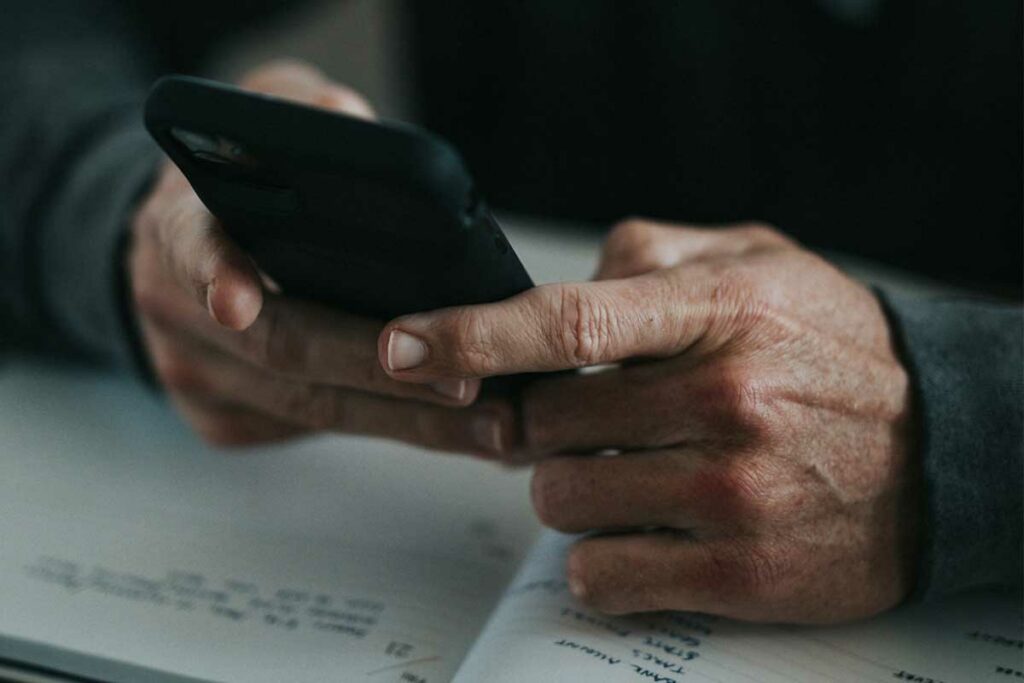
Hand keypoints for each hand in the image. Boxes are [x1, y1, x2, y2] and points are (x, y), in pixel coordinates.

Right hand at [129, 60, 508, 452]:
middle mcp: (172, 307)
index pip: (189, 245)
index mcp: (178, 224)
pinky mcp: (222, 419)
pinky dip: (388, 428)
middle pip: (278, 347)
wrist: (186, 247)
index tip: (239, 303)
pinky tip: (454, 426)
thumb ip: (306, 112)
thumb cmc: (245, 178)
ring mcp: (194, 372)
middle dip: (376, 368)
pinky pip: (311, 431)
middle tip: (465, 382)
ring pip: (305, 407)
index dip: (215, 272)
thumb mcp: (266, 119)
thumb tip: (360, 132)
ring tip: (491, 423)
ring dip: (404, 419)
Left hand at [379, 219, 919, 622]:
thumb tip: (557, 281)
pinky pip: (600, 574)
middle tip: (587, 420)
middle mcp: (725, 399)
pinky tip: (642, 531)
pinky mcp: (740, 573)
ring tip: (631, 472)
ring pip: (561, 501)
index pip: (570, 321)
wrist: (942, 450)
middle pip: (545, 423)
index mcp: (722, 310)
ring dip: (571, 489)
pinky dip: (598, 557)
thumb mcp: (760, 262)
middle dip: (541, 425)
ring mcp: (731, 493)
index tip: (405, 344)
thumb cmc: (832, 349)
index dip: (472, 333)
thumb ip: (653, 255)